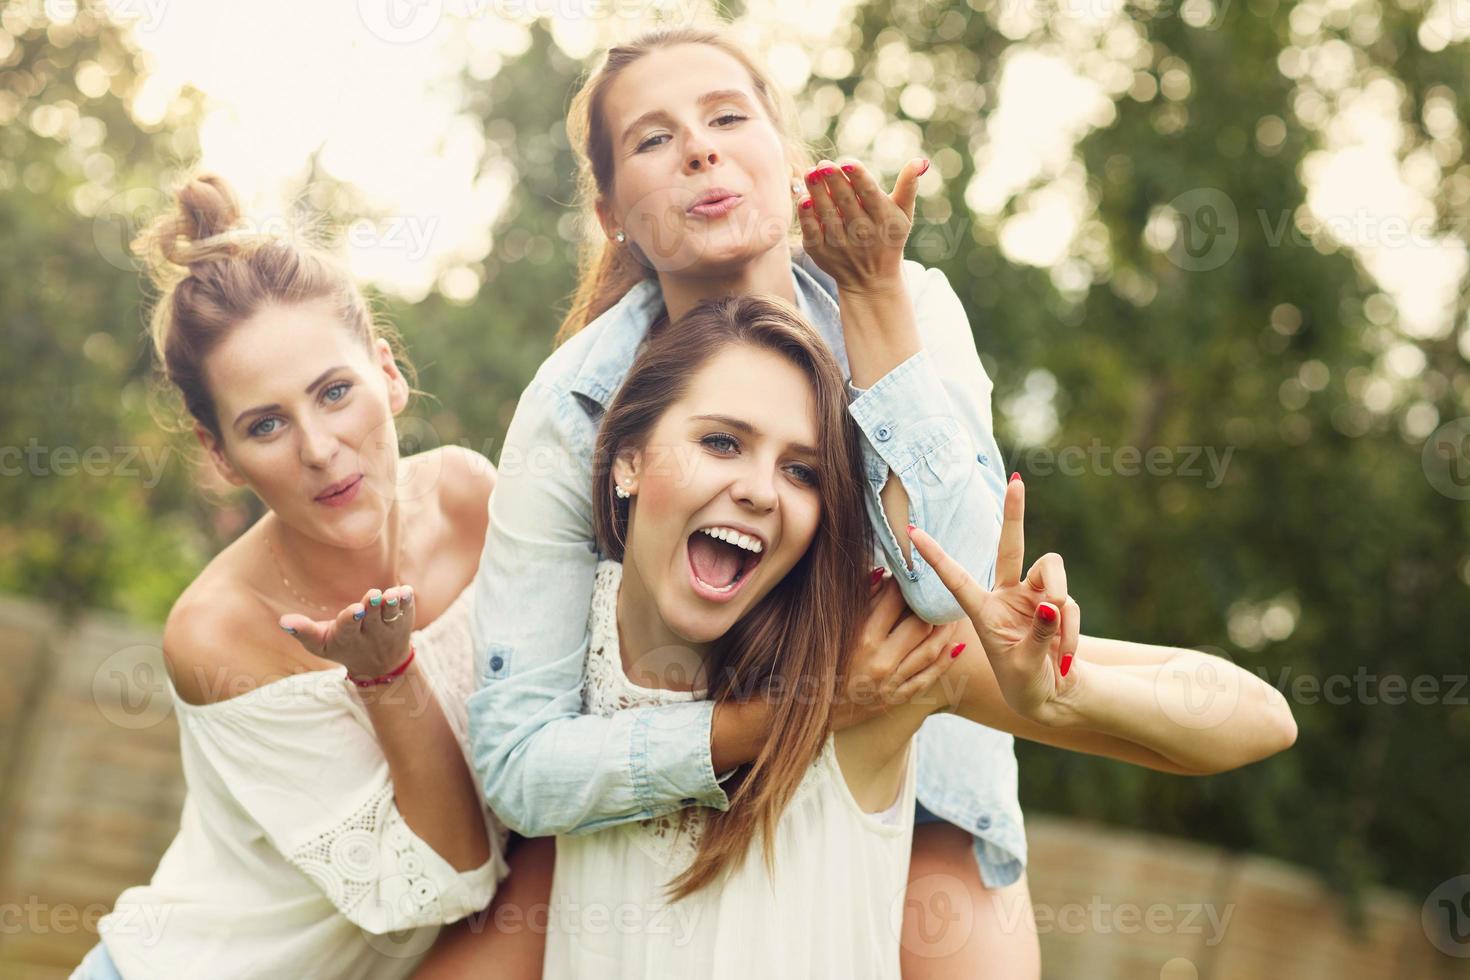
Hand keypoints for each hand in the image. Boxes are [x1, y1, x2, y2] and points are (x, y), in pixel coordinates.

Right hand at [279, 585, 415, 678]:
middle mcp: (371, 633)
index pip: (348, 628)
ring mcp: (389, 627)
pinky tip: (406, 591)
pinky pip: (408, 610)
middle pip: (372, 619)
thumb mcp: (321, 644)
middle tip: (372, 595)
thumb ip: (303, 632)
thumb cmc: (343, 647)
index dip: (351, 619)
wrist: (381, 666)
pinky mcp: (404, 620)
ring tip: (392, 595)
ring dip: (392, 604)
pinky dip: (408, 602)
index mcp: (347, 637)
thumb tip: (283, 621)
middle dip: (372, 607)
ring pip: (392, 615)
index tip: (354, 610)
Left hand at [795, 157, 926, 293]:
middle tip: (823, 163)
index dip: (858, 177)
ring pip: (827, 215)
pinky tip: (803, 199)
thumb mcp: (904, 214)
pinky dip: (807, 217)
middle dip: (834, 181)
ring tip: (810, 173)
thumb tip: (920, 160)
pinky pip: (813, 232)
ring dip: (817, 193)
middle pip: (846, 202)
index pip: (870, 194)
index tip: (847, 162)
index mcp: (883, 219)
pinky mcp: (822, 253)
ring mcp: (841, 245)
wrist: (871, 280)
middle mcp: (863, 232)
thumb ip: (908, 186)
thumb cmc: (888, 237)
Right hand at [832, 566, 963, 729]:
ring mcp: (891, 682)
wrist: (816, 707)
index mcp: (862, 638)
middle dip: (932, 607)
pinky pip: (929, 677)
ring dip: (945, 630)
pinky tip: (955, 645)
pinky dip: (945, 660)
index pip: (894, 602)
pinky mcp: (897, 697)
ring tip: (952, 615)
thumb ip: (860, 601)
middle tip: (938, 594)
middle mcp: (880, 660)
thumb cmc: (823, 661)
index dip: (904, 585)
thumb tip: (881, 574)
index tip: (910, 577)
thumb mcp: (836, 628)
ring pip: (930, 650)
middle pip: (919, 625)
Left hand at [906, 476, 1081, 726]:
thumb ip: (1040, 635)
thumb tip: (1053, 604)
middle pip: (1011, 546)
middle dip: (1015, 514)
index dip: (935, 556)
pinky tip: (1064, 659)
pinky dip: (1071, 633)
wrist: (1050, 695)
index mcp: (983, 610)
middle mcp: (1007, 594)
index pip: (956, 578)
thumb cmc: (1024, 684)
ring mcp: (1035, 596)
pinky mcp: (1058, 603)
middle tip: (1016, 484)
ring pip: (1052, 573)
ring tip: (1059, 646)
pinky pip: (1069, 605)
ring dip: (1061, 603)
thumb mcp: (1025, 665)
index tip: (913, 532)